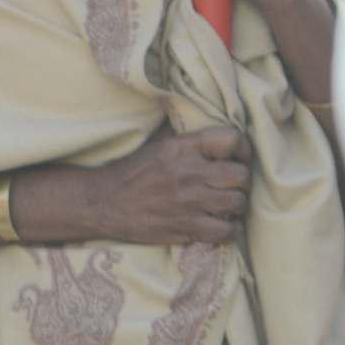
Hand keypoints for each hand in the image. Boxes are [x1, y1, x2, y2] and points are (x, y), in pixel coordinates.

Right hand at [95, 127, 252, 246]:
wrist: (102, 203)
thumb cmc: (131, 171)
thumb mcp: (156, 144)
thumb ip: (183, 133)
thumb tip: (204, 114)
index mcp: (181, 148)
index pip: (231, 138)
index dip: (241, 148)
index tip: (235, 157)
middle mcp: (188, 172)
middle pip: (241, 175)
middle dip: (240, 181)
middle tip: (230, 185)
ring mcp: (189, 202)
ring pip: (238, 203)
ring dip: (234, 205)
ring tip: (223, 205)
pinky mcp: (186, 227)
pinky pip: (227, 230)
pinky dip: (227, 230)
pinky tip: (217, 224)